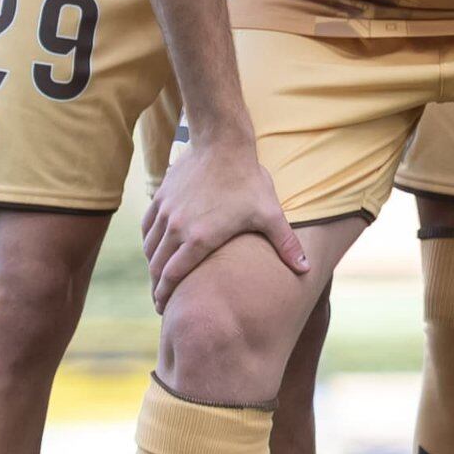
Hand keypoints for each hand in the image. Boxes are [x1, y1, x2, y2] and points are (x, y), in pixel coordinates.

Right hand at [138, 134, 304, 306]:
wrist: (222, 145)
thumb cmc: (248, 181)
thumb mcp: (270, 214)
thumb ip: (286, 244)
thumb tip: (307, 269)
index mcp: (200, 239)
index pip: (173, 276)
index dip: (165, 294)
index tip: (164, 308)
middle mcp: (176, 228)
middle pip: (157, 267)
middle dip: (157, 286)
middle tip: (161, 299)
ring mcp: (165, 213)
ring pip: (149, 248)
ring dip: (152, 265)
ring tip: (159, 277)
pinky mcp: (160, 199)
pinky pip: (147, 228)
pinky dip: (149, 242)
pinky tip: (156, 248)